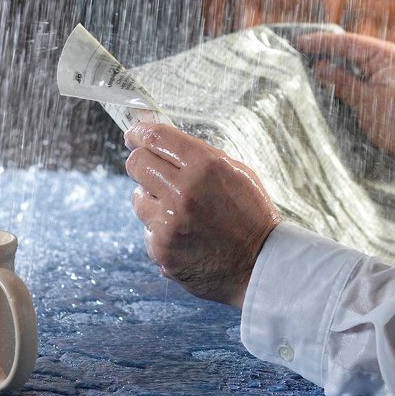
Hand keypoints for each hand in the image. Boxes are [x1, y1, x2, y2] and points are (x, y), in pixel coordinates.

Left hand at [125, 123, 279, 308]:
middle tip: (152, 168)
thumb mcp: (236, 172)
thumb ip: (199, 156)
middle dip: (142, 162)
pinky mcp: (160, 249)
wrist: (259, 263)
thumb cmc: (250, 214)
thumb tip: (162, 140)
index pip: (156, 138)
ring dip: (153, 199)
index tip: (135, 134)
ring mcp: (169, 223)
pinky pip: (147, 229)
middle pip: (136, 163)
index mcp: (206, 167)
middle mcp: (184, 192)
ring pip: (138, 198)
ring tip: (180, 209)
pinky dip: (161, 229)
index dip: (140, 132)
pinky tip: (185, 234)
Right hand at [295, 32, 394, 178]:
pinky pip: (357, 70)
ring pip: (352, 59)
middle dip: (325, 49)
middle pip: (351, 47)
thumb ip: (341, 81)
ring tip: (306, 59)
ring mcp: (387, 68)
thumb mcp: (366, 102)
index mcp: (389, 57)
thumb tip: (318, 66)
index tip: (300, 43)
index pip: (350, 43)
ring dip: (332, 60)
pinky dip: (341, 72)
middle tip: (298, 50)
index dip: (323, 42)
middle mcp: (389, 57)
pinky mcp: (383, 80)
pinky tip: (324, 74)